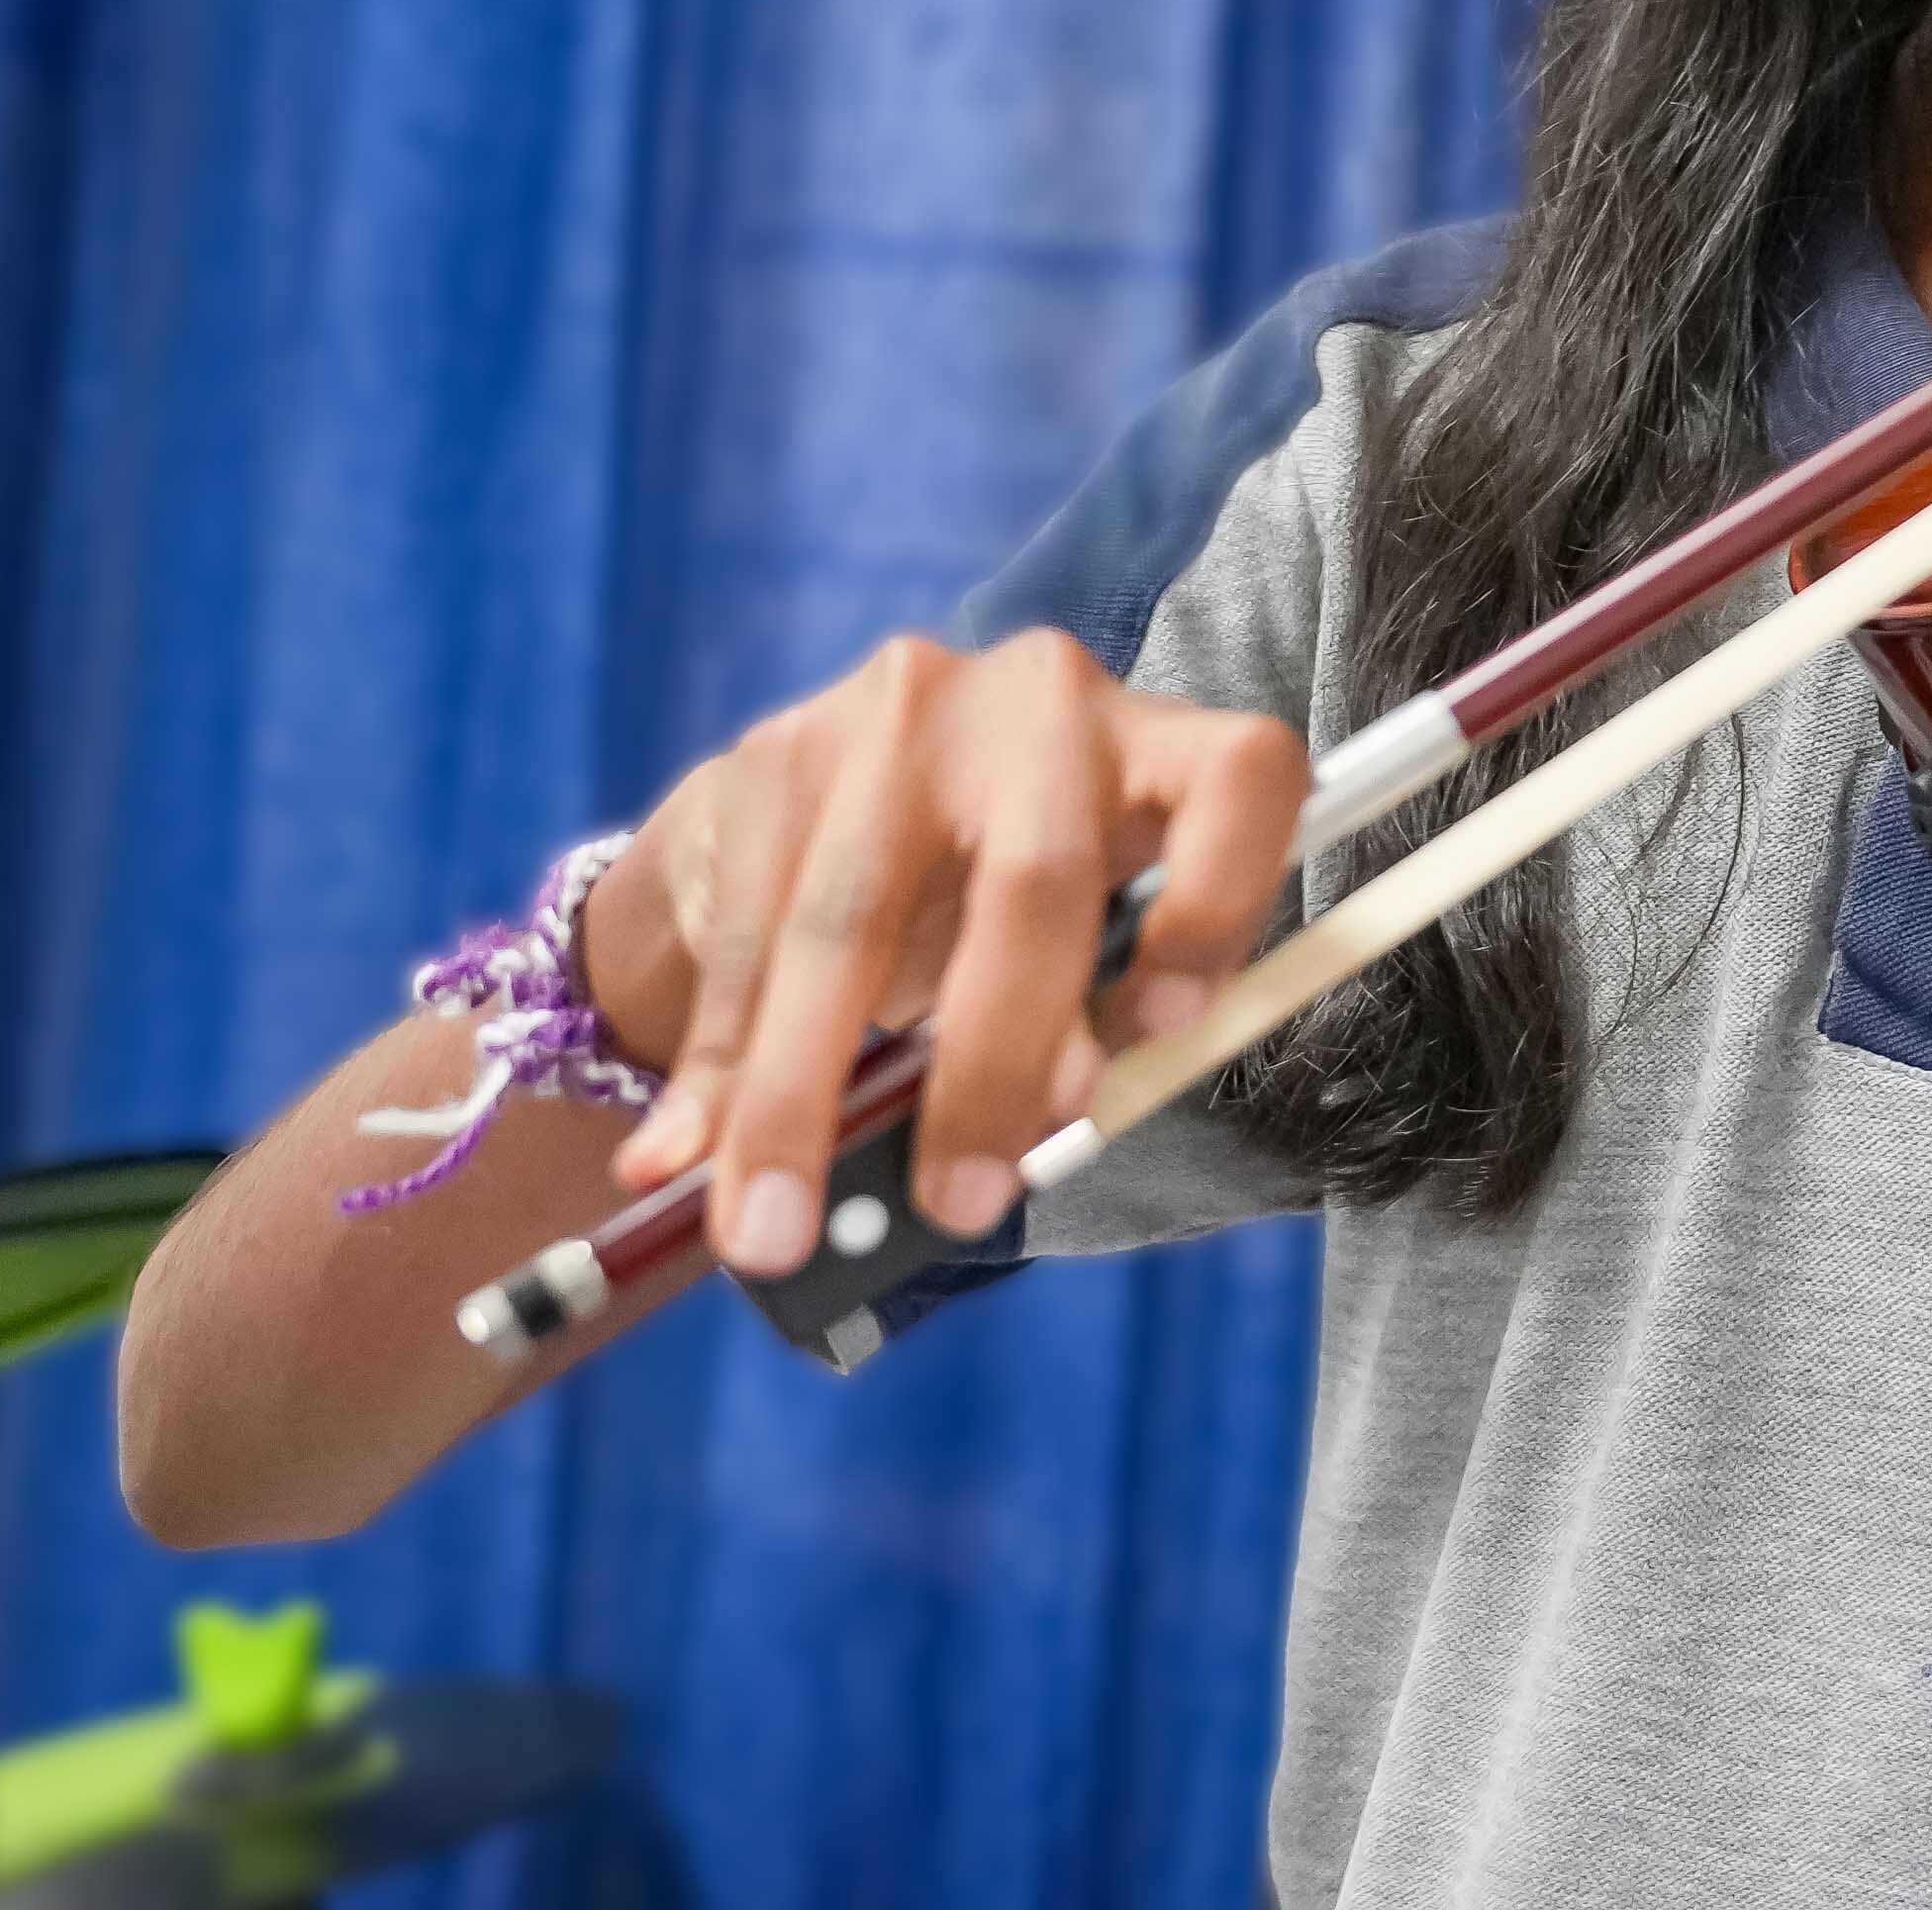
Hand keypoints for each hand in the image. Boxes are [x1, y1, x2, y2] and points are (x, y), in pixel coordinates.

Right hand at [584, 632, 1305, 1275]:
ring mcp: (899, 710)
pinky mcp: (773, 748)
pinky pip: (748, 930)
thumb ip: (1075, 1027)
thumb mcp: (1061, 960)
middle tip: (959, 1208)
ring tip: (775, 1232)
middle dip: (991, 1070)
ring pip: (853, 919)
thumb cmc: (990, 913)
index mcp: (1159, 748)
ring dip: (804, 1097)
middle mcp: (1042, 701)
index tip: (1164, 1032)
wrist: (825, 805)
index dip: (1217, 905)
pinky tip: (690, 1153)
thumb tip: (1055, 1118)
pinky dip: (720, 1063)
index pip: (1241, 780)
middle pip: (1034, 884)